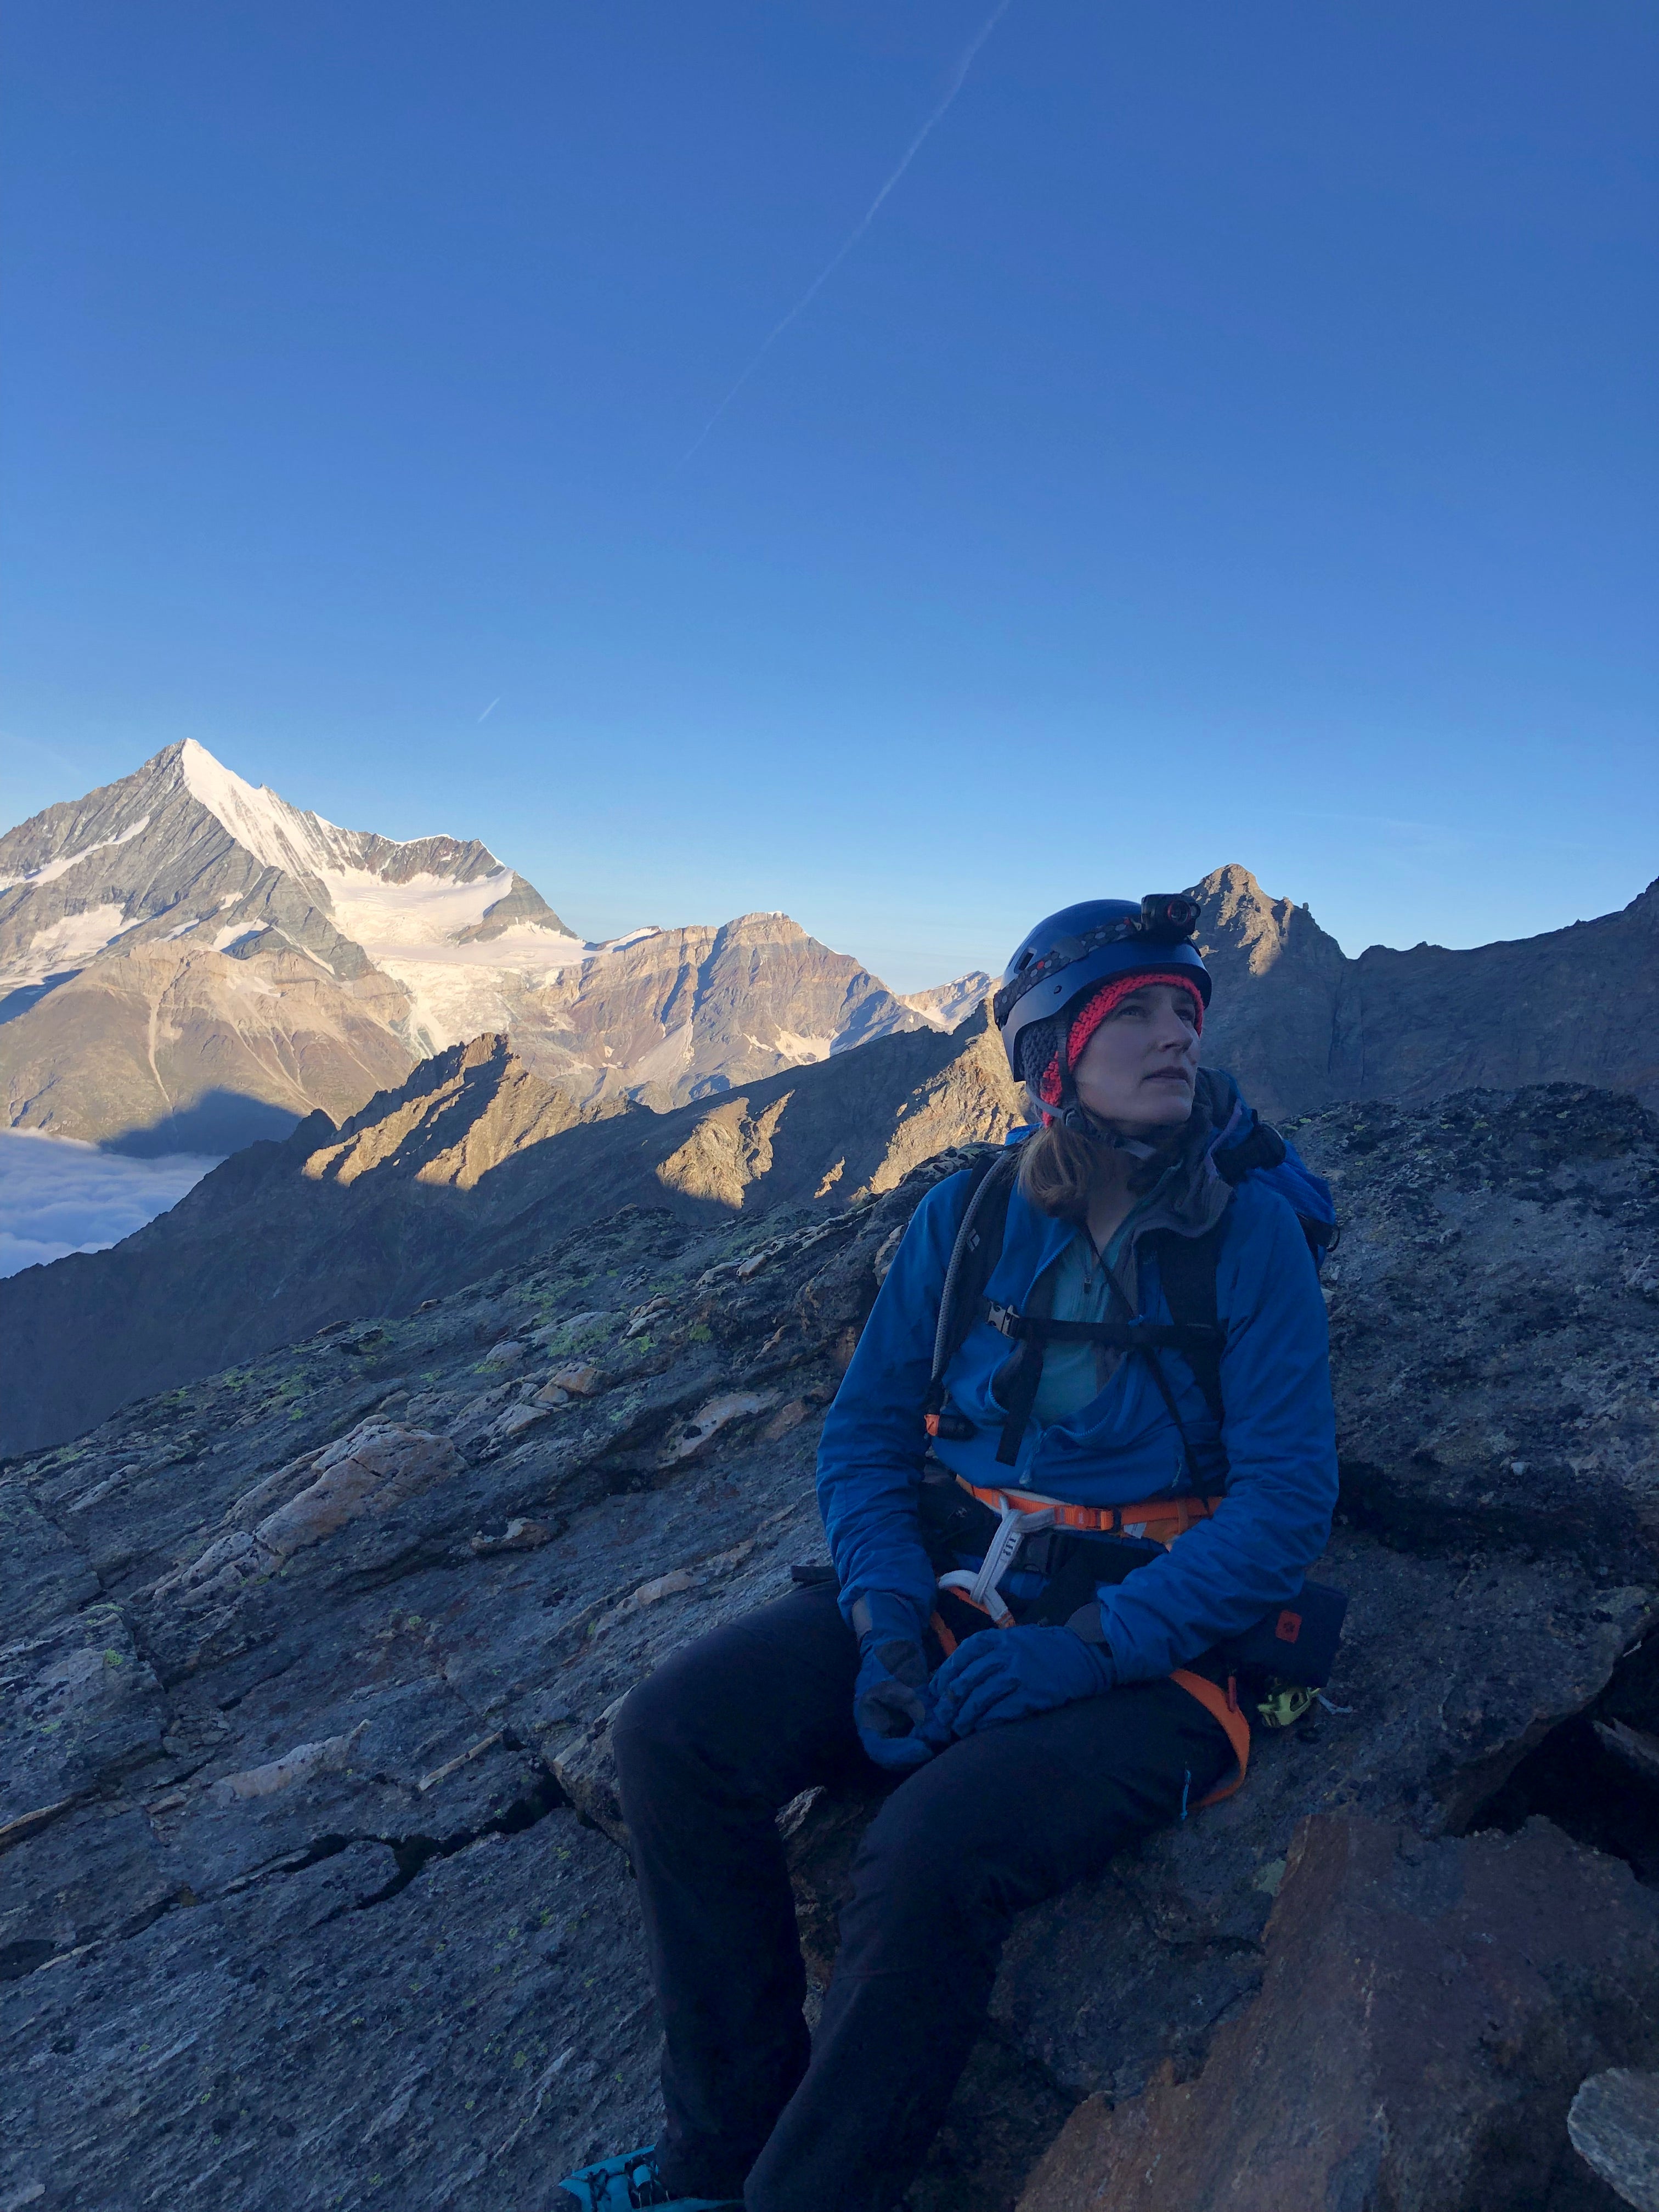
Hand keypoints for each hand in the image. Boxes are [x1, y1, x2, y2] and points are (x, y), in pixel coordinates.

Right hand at [851, 1593, 936, 1770]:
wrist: (891, 1642)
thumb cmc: (892, 1659)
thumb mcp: (907, 1684)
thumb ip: (921, 1711)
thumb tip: (939, 1736)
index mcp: (867, 1718)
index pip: (880, 1751)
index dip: (902, 1755)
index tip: (925, 1748)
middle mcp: (876, 1728)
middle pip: (892, 1756)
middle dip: (915, 1753)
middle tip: (937, 1746)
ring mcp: (888, 1726)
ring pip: (904, 1748)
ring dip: (922, 1746)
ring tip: (940, 1737)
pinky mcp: (901, 1722)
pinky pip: (913, 1737)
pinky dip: (925, 1736)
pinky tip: (939, 1729)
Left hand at [930, 1624, 1114, 1739]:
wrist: (1084, 1656)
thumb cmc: (1044, 1650)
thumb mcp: (1015, 1639)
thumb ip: (989, 1652)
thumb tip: (958, 1675)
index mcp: (997, 1639)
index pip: (960, 1657)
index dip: (943, 1677)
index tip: (935, 1692)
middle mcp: (1003, 1656)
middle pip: (964, 1682)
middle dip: (949, 1704)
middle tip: (943, 1718)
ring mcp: (1017, 1676)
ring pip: (978, 1701)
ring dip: (965, 1719)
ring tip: (959, 1729)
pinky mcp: (1030, 1696)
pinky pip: (1000, 1714)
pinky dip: (987, 1724)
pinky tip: (981, 1730)